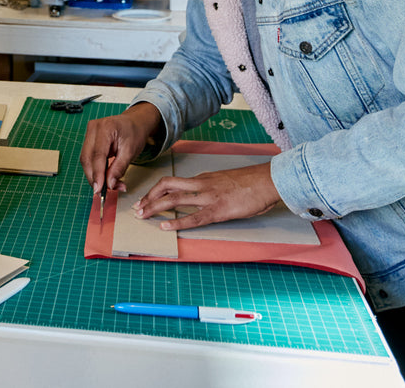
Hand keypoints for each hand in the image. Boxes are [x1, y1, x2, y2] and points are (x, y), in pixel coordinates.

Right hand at [80, 103, 161, 195]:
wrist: (135, 123)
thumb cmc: (135, 133)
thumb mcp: (131, 152)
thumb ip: (119, 168)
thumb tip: (109, 184)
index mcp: (106, 127)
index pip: (97, 155)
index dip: (97, 174)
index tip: (99, 189)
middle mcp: (93, 128)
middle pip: (87, 158)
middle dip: (94, 177)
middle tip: (104, 191)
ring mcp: (89, 132)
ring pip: (85, 159)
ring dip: (94, 175)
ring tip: (108, 186)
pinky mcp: (88, 139)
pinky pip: (88, 157)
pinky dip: (95, 170)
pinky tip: (103, 177)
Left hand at [132, 162, 281, 230]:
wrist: (267, 181)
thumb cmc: (250, 183)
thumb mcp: (225, 180)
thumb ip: (211, 186)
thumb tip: (200, 194)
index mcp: (203, 178)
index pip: (172, 182)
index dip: (155, 190)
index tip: (145, 199)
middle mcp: (201, 185)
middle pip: (167, 187)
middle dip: (149, 198)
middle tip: (137, 209)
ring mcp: (209, 197)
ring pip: (175, 199)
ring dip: (156, 208)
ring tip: (143, 216)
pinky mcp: (218, 210)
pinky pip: (194, 217)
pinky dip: (177, 221)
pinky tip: (165, 226)